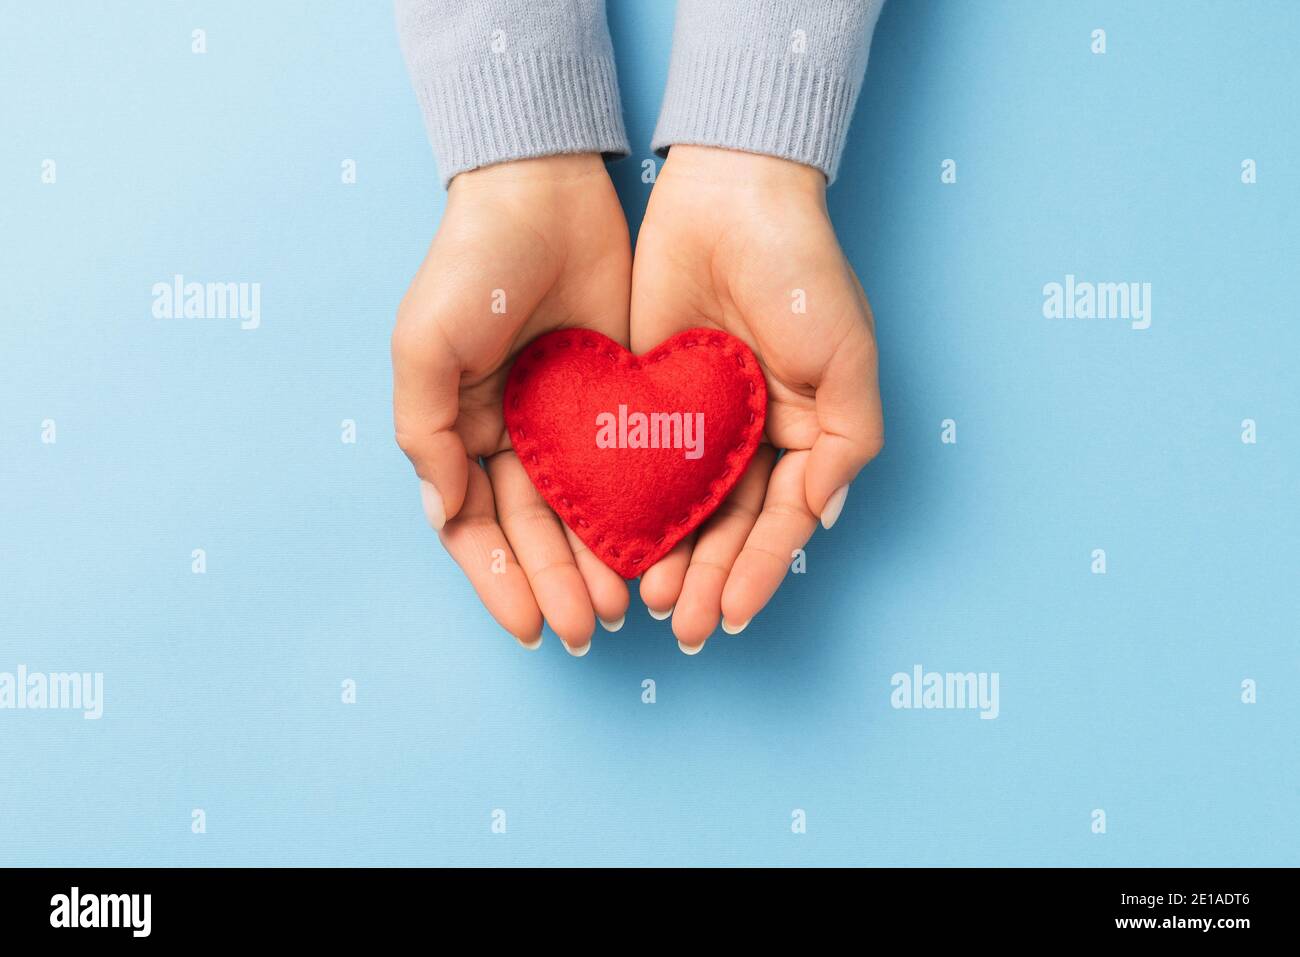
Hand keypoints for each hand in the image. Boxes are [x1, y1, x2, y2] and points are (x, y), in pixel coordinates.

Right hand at [393, 154, 631, 653]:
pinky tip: (655, 549)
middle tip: (587, 631)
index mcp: (459, 432)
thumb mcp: (424, 345)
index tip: (529, 627)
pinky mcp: (619, 398)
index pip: (477, 527)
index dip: (499, 580)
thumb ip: (425, 432)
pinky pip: (627, 468)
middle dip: (556, 585)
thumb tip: (446, 514)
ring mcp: (567, 422)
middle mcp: (512, 437)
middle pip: (534, 533)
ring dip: (597, 563)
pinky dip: (636, 512)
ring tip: (623, 607)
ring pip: (582, 513)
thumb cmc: (470, 264)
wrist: (544, 189)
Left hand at [630, 145, 883, 651]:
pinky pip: (635, 463)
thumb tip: (819, 520)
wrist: (730, 192)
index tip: (730, 616)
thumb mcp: (848, 359)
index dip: (756, 572)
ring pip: (680, 507)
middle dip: (707, 579)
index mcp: (802, 433)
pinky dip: (628, 507)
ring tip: (647, 601)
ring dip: (668, 558)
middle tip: (681, 624)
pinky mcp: (644, 396)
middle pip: (727, 527)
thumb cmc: (803, 272)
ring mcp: (695, 420)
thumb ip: (845, 444)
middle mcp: (749, 436)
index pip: (779, 521)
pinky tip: (613, 545)